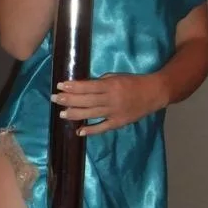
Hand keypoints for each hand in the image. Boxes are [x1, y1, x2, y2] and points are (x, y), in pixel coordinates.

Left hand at [50, 73, 165, 135]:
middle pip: (86, 100)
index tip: (60, 85)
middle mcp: (111, 99)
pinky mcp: (118, 123)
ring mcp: (114, 112)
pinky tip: (79, 131)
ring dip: (75, 114)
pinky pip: (102, 127)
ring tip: (62, 113)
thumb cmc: (133, 82)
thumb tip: (82, 87)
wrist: (153, 93)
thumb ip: (100, 82)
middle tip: (54, 98)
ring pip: (91, 114)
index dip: (73, 87)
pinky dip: (91, 130)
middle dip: (69, 99)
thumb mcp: (116, 76)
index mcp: (110, 85)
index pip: (88, 86)